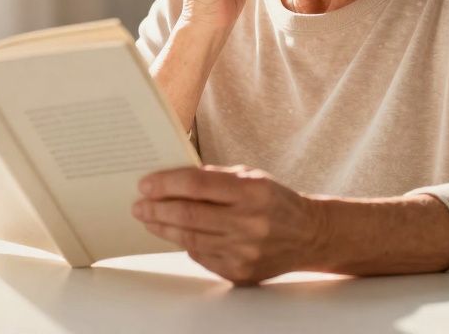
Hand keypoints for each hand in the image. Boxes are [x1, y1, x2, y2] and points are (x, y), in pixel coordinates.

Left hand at [132, 164, 322, 284]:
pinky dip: (185, 244)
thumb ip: (214, 177)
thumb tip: (171, 179)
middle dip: (156, 209)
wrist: (310, 235)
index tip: (145, 184)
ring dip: (163, 228)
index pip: (198, 185)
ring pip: (190, 239)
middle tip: (138, 205)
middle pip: (189, 215)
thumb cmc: (275, 200)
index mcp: (252, 192)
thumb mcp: (251, 177)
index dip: (166, 184)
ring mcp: (245, 251)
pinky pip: (202, 257)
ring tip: (148, 219)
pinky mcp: (241, 272)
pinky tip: (175, 234)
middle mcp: (249, 223)